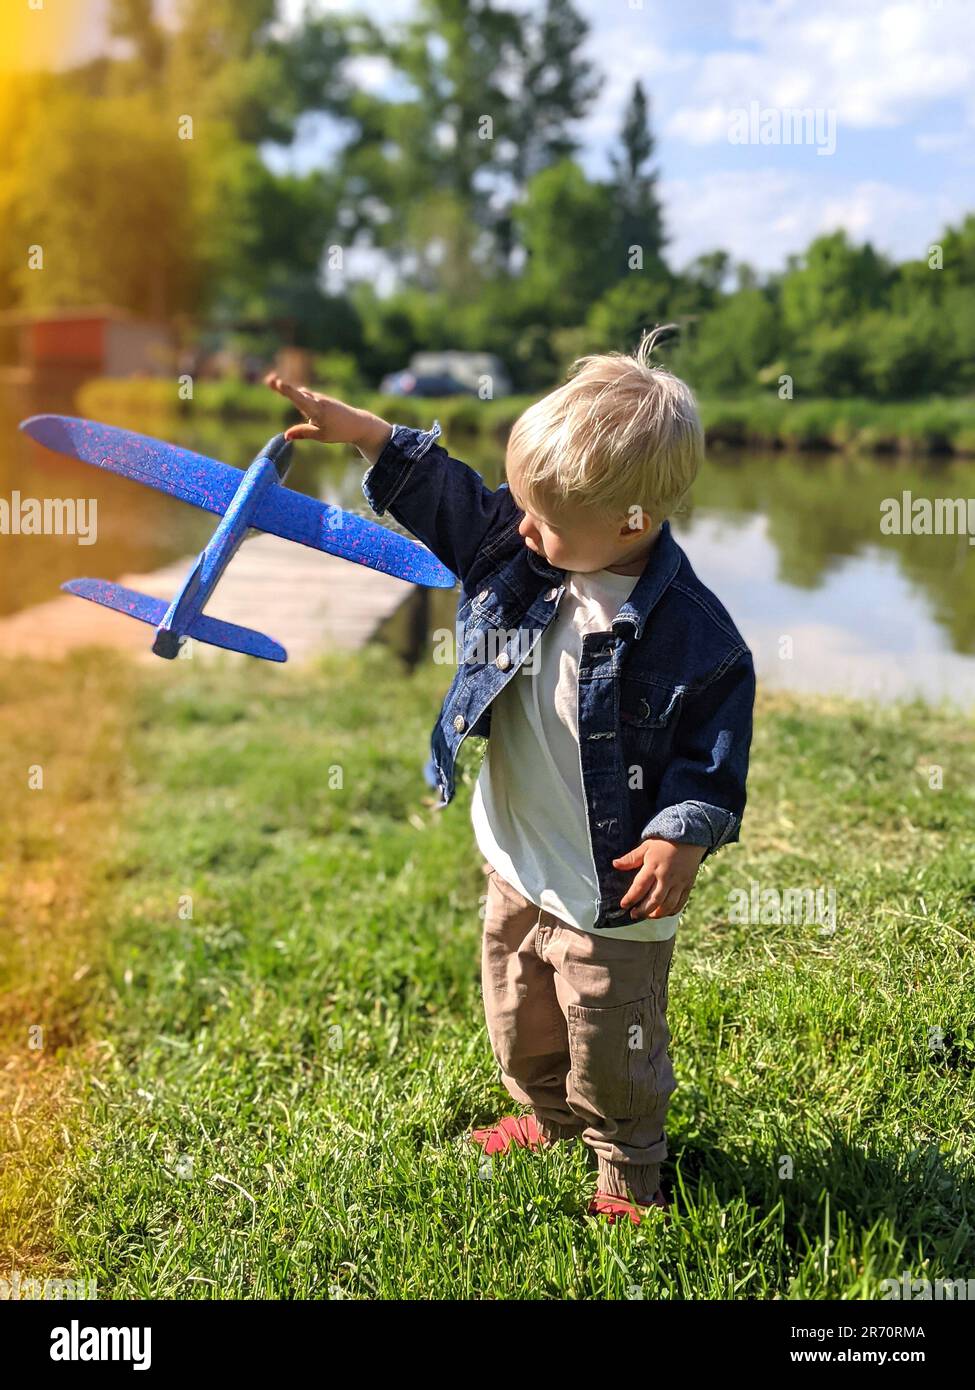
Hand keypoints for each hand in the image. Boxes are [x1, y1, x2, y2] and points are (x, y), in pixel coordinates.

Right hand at [263, 373, 392, 460]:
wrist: (358, 424)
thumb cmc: (339, 432)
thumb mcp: (321, 436)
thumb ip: (303, 433)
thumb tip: (285, 436)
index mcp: (317, 410)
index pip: (299, 399)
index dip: (287, 391)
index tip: (277, 382)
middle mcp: (317, 400)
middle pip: (297, 393)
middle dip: (283, 387)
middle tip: (268, 379)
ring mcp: (319, 398)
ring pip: (302, 395)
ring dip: (290, 391)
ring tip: (272, 382)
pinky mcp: (321, 399)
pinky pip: (306, 398)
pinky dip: (300, 398)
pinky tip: (295, 397)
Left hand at [613, 838, 706, 919]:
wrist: (690, 838)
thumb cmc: (664, 842)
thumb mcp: (646, 846)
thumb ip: (631, 858)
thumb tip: (615, 864)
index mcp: (654, 866)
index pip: (640, 887)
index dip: (630, 898)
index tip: (623, 905)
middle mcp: (667, 877)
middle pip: (654, 900)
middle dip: (642, 910)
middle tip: (633, 915)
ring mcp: (679, 882)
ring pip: (668, 904)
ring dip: (657, 914)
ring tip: (648, 915)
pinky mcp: (688, 885)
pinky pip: (681, 903)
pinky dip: (672, 911)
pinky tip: (663, 913)